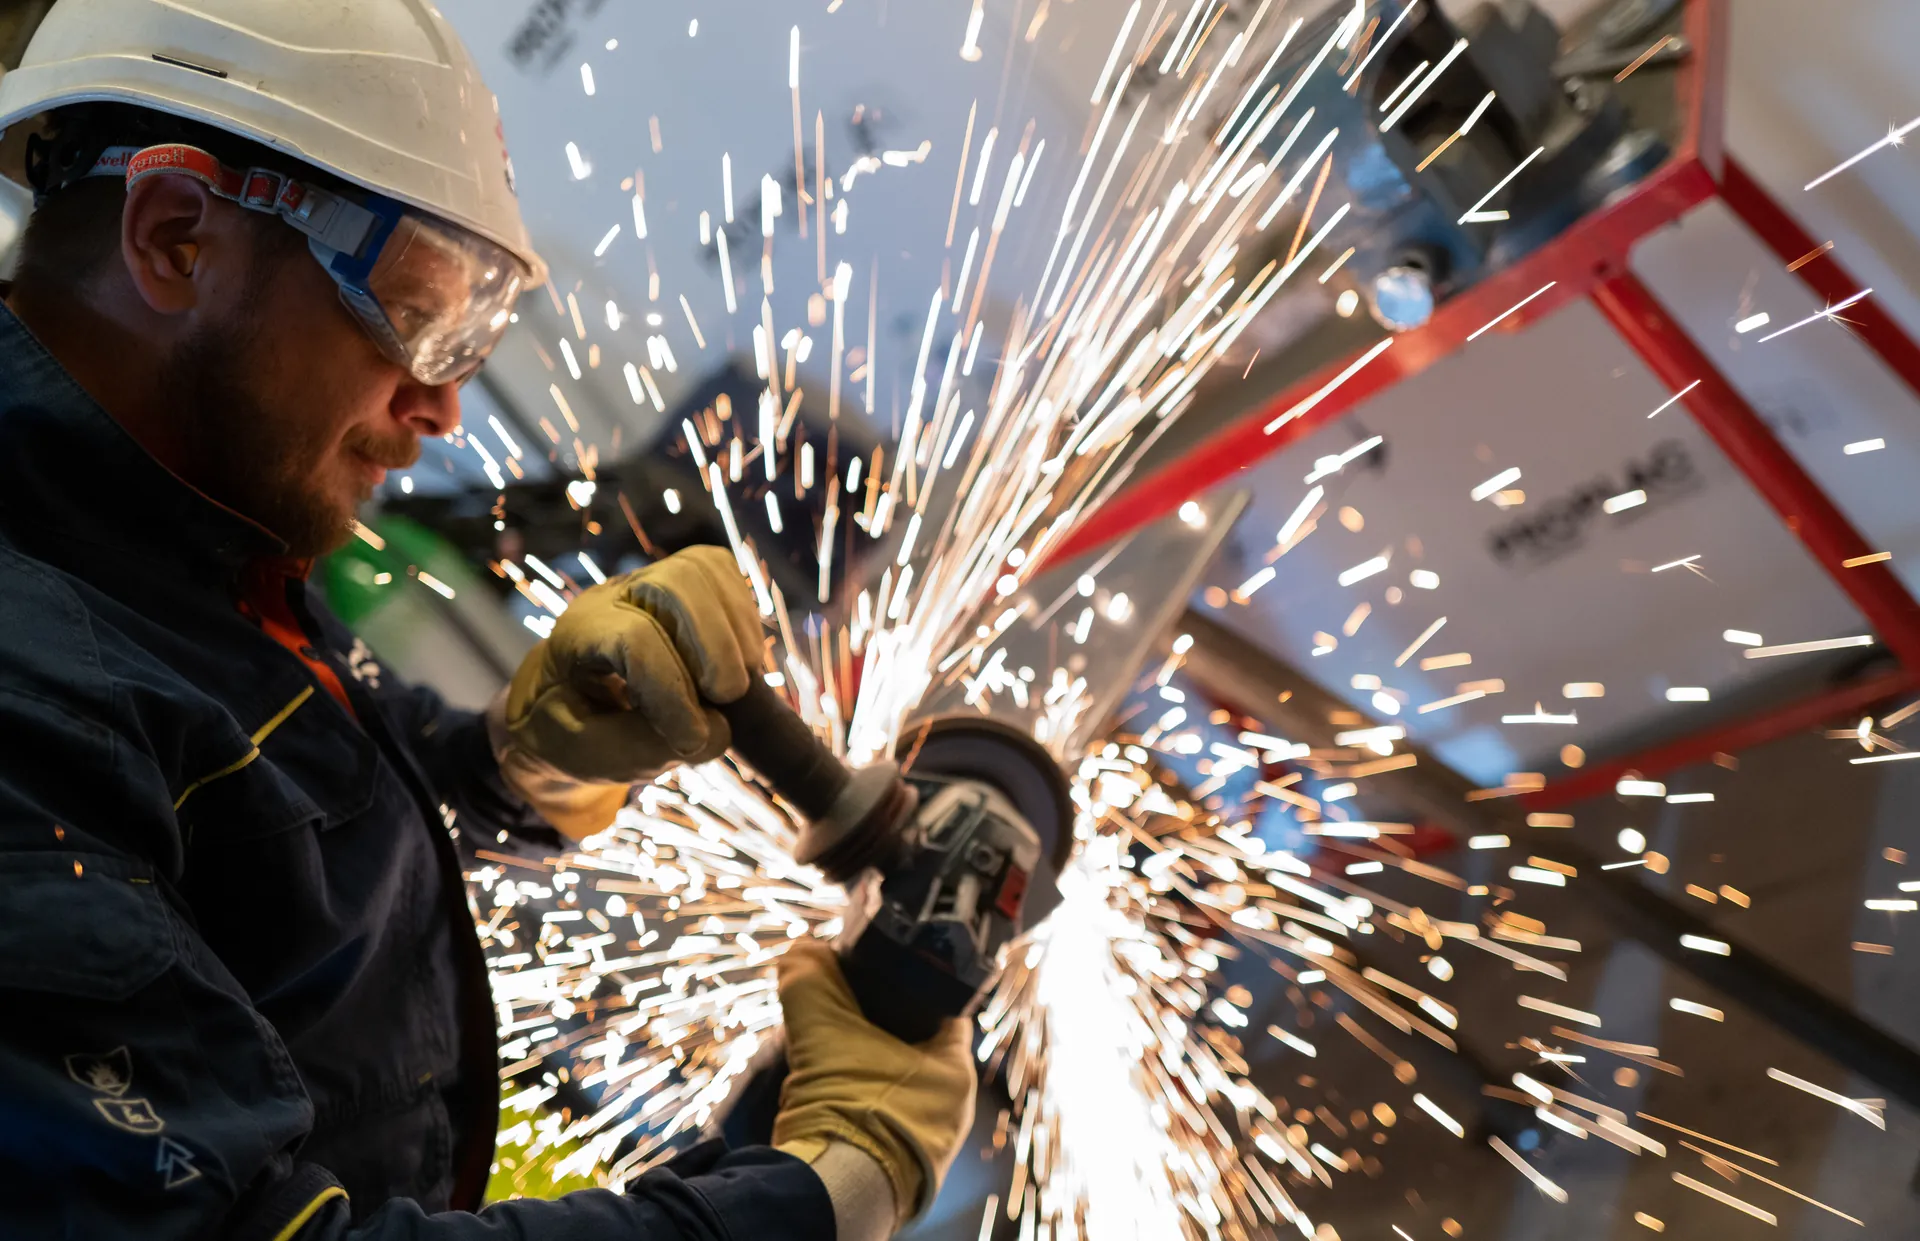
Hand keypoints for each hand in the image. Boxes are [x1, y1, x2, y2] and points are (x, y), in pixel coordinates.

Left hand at [498, 546, 761, 814]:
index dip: (674, 693)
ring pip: (703, 571)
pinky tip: (739, 662)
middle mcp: (612, 595)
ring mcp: (648, 580)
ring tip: (733, 688)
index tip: (691, 741)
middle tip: (725, 699)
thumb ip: (642, 749)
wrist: (566, 704)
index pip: (634, 641)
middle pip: (674, 583)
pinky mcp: (680, 582)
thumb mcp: (585, 754)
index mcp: (577, 635)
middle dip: (714, 645)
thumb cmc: (572, 730)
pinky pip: (723, 574)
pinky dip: (742, 619)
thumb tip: (718, 731)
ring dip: (734, 633)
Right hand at [772, 939, 976, 1224]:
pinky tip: (826, 1094)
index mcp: (955, 1073)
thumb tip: (801, 951)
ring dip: (862, 1068)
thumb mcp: (823, 1029)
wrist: (831, 1193)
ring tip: (828, 1051)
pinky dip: (855, 1104)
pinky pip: (880, 1121)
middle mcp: (951, 1113)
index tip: (877, 973)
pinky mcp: (897, 1170)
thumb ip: (809, 980)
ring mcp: (926, 1146)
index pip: (942, 1010)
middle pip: (914, 1049)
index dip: (908, 986)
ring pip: (895, 1087)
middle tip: (844, 1010)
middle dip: (877, 1029)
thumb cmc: (846, 1110)